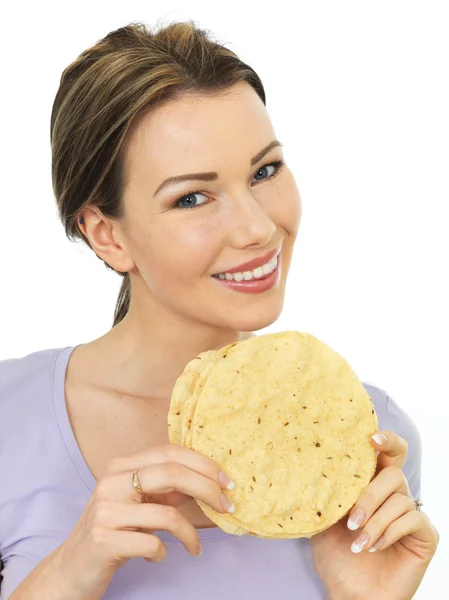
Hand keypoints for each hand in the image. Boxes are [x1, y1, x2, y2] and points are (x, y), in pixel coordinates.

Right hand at [53, 444, 233, 599]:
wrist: (71, 569)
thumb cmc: (113, 532)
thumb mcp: (139, 503)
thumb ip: (167, 488)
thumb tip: (210, 479)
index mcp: (122, 466)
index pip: (171, 452)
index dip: (204, 465)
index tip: (227, 482)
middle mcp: (112, 481)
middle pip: (172, 473)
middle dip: (208, 489)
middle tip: (227, 507)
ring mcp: (106, 510)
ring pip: (166, 513)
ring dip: (190, 534)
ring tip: (194, 546)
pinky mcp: (103, 540)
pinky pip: (152, 543)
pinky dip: (162, 552)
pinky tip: (156, 556)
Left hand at [310, 430, 438, 599]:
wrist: (348, 593)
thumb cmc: (336, 555)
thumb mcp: (325, 517)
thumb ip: (329, 490)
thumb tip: (315, 464)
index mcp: (373, 485)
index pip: (389, 453)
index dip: (386, 440)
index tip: (370, 439)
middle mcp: (395, 496)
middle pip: (394, 473)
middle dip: (369, 494)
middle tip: (350, 518)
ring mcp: (412, 515)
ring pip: (400, 499)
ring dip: (374, 521)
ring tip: (356, 541)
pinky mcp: (425, 537)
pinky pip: (412, 520)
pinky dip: (388, 532)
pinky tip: (372, 547)